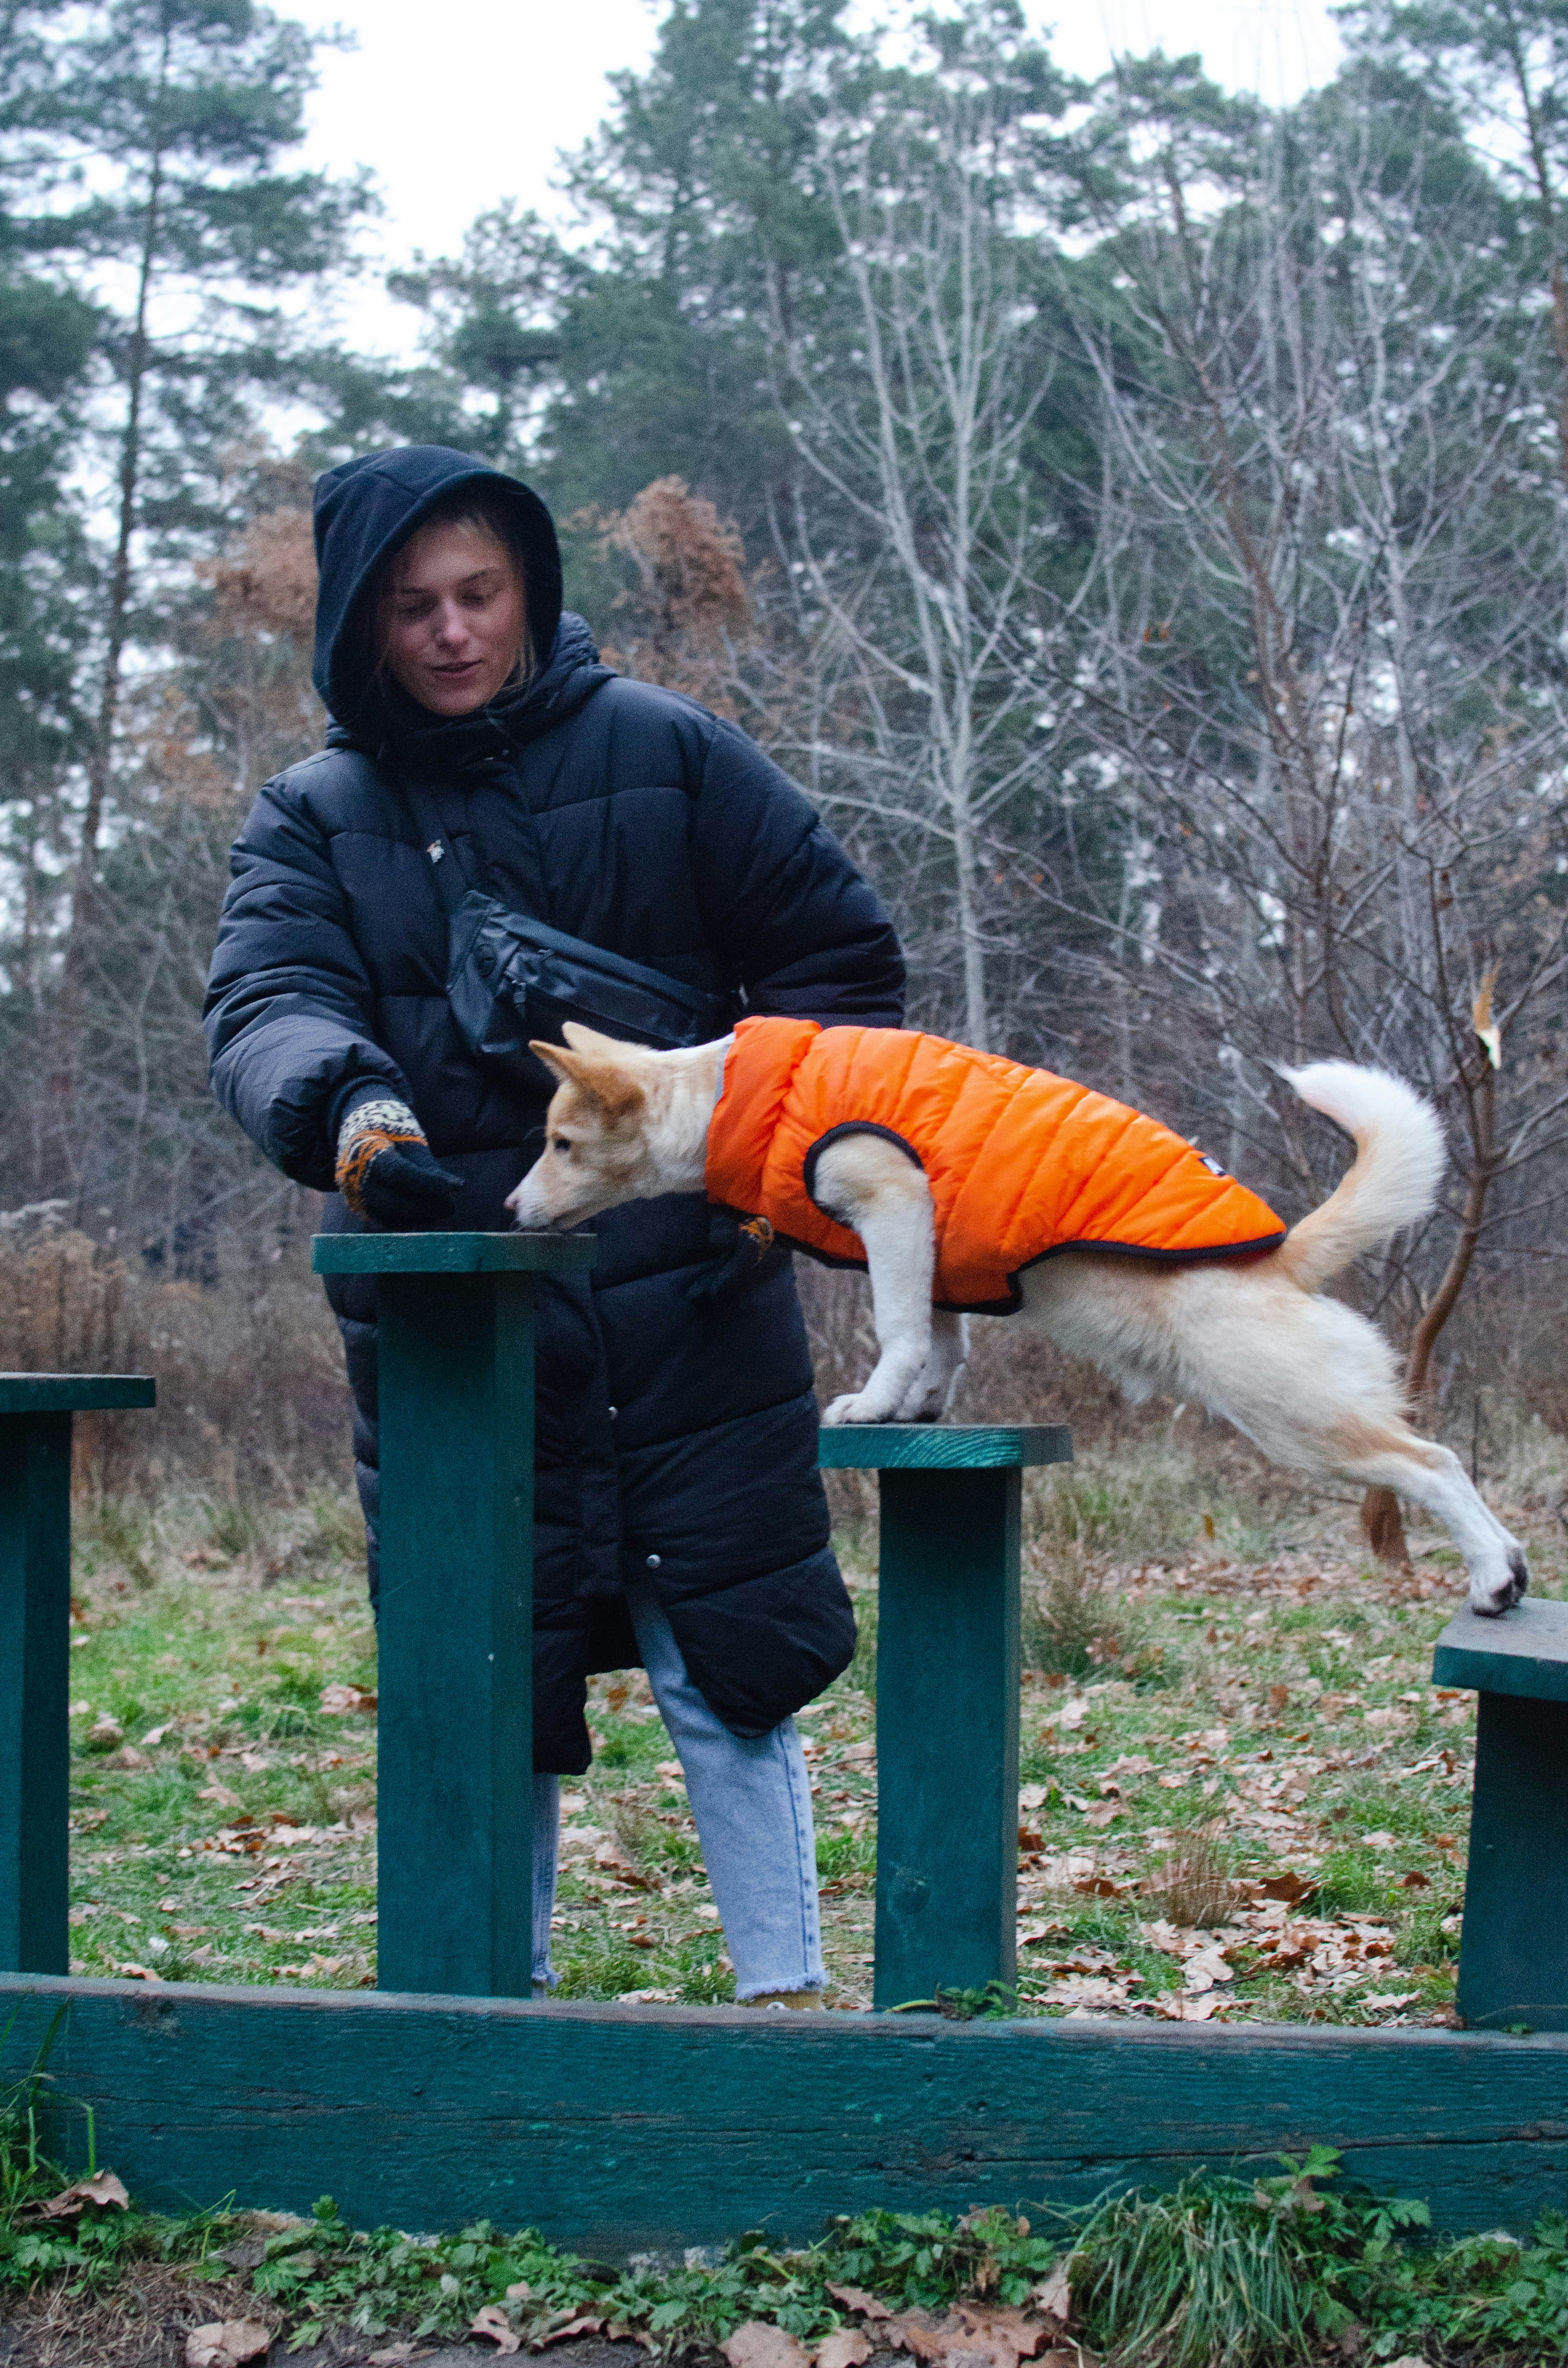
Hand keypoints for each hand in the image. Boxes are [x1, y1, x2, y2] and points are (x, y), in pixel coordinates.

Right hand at [336, 1094, 460, 1229]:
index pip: (397, 1173)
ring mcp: (355, 1197)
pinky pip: (386, 1222)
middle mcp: (355, 1178)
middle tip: (451, 1206)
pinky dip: (409, 1221)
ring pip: (389, 1217)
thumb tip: (458, 1187)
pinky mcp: (361, 1210)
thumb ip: (431, 1166)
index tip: (452, 1189)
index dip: (426, 1183)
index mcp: (366, 1152)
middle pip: (392, 1202)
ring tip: (443, 1209)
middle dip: (426, 1207)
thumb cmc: (391, 1138)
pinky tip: (428, 1215)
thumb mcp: (409, 1143)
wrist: (360, 1140)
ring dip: (421, 1217)